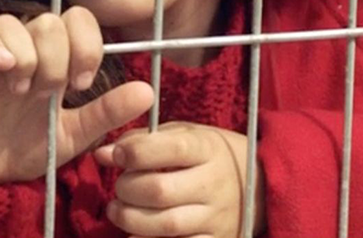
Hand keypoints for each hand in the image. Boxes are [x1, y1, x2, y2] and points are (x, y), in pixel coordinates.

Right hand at [0, 7, 154, 184]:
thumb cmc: (29, 151)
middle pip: (49, 20)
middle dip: (56, 59)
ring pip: (15, 23)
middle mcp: (27, 52)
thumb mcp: (76, 134)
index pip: (77, 19)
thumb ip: (108, 111)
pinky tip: (6, 72)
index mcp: (56, 61)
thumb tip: (148, 91)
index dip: (86, 44)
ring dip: (28, 57)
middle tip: (48, 95)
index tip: (81, 85)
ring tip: (23, 92)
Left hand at [94, 122, 264, 237]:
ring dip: (131, 219)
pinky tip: (136, 233)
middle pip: (160, 190)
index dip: (133, 152)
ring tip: (118, 210)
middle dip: (127, 189)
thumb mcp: (184, 135)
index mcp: (207, 148)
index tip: (117, 155)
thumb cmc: (209, 154)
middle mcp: (215, 183)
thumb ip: (142, 141)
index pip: (168, 148)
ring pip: (166, 224)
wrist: (260, 183)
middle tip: (119, 186)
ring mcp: (218, 216)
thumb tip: (102, 153)